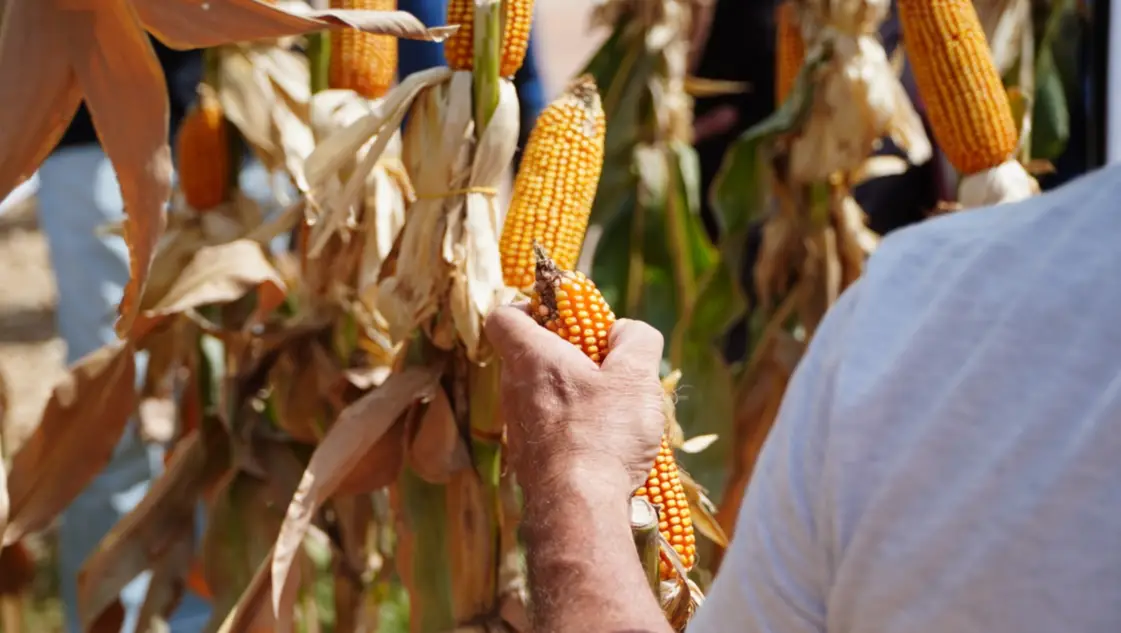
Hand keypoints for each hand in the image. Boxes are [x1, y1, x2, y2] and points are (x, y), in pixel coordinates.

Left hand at [484, 304, 665, 495]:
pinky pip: (547, 431)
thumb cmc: (604, 434)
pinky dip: (571, 430)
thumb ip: (636, 340)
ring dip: (571, 396)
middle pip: (528, 357)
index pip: (503, 317)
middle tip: (603, 366)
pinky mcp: (529, 461)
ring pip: (539, 396)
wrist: (579, 508)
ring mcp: (517, 429)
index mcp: (531, 359)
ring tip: (612, 411)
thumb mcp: (635, 376)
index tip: (558, 317)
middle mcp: (513, 391)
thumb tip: (626, 330)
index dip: (526, 308)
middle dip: (564, 356)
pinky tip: (604, 446)